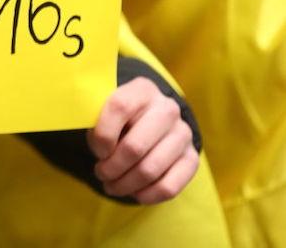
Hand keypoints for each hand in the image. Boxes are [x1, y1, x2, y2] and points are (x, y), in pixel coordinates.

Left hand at [87, 77, 198, 203]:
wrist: (150, 118)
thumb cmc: (118, 116)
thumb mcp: (103, 109)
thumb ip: (94, 120)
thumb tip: (94, 141)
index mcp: (142, 90)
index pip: (119, 107)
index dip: (102, 134)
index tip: (96, 150)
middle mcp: (167, 108)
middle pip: (135, 146)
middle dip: (111, 167)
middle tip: (100, 173)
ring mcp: (183, 133)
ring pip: (150, 169)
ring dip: (125, 184)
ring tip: (110, 185)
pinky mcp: (191, 157)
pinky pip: (170, 186)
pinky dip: (147, 195)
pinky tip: (133, 193)